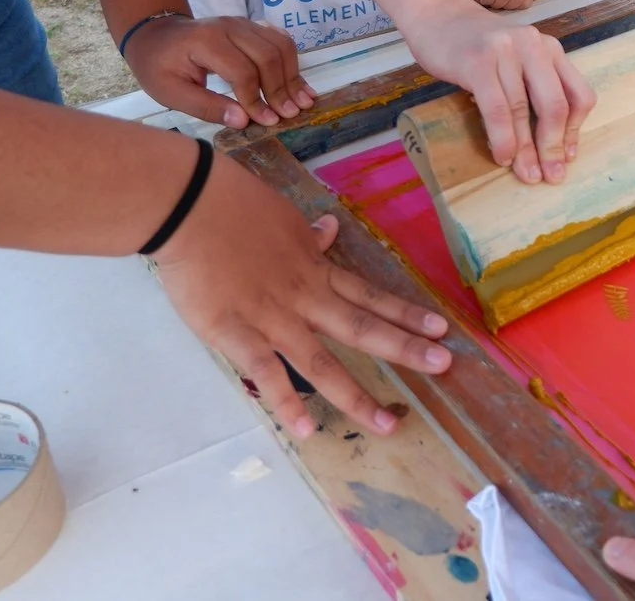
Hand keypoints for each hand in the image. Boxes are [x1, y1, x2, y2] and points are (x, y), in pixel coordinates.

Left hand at [123, 15, 314, 128]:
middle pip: (268, 56)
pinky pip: (280, 40)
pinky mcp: (252, 26)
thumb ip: (206, 107)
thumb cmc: (159, 66)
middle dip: (281, 89)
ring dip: (293, 75)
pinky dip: (292, 63)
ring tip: (302, 102)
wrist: (155, 34)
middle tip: (290, 115)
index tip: (267, 121)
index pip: (243, 71)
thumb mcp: (170, 93)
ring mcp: (244, 23)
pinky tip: (300, 85)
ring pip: (281, 45)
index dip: (256, 99)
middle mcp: (230, 26)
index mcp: (207, 41)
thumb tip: (243, 121)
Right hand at [155, 156, 450, 436]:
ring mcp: (272, 318)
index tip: (441, 328)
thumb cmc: (233, 206)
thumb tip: (329, 231)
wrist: (190, 204)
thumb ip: (306, 236)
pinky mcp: (234, 332)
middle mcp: (304, 298)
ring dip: (355, 394)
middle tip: (444, 366)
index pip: (369, 296)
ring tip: (386, 423)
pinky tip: (304, 430)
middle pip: (361, 328)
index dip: (405, 313)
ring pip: (321, 362)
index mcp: (315, 271)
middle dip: (404, 348)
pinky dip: (285, 402)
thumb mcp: (283, 218)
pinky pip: (265, 372)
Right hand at [407, 0, 594, 184]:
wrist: (436, 14)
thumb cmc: (476, 46)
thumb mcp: (517, 61)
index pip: (579, 94)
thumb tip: (548, 144)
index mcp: (550, 49)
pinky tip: (502, 156)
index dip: (576, 131)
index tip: (568, 157)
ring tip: (527, 174)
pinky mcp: (478, 61)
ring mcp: (506, 51)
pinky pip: (497, 108)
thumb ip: (534, 90)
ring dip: (526, 150)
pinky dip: (503, 137)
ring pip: (523, 110)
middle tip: (551, 176)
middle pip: (556, 105)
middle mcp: (534, 46)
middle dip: (554, 147)